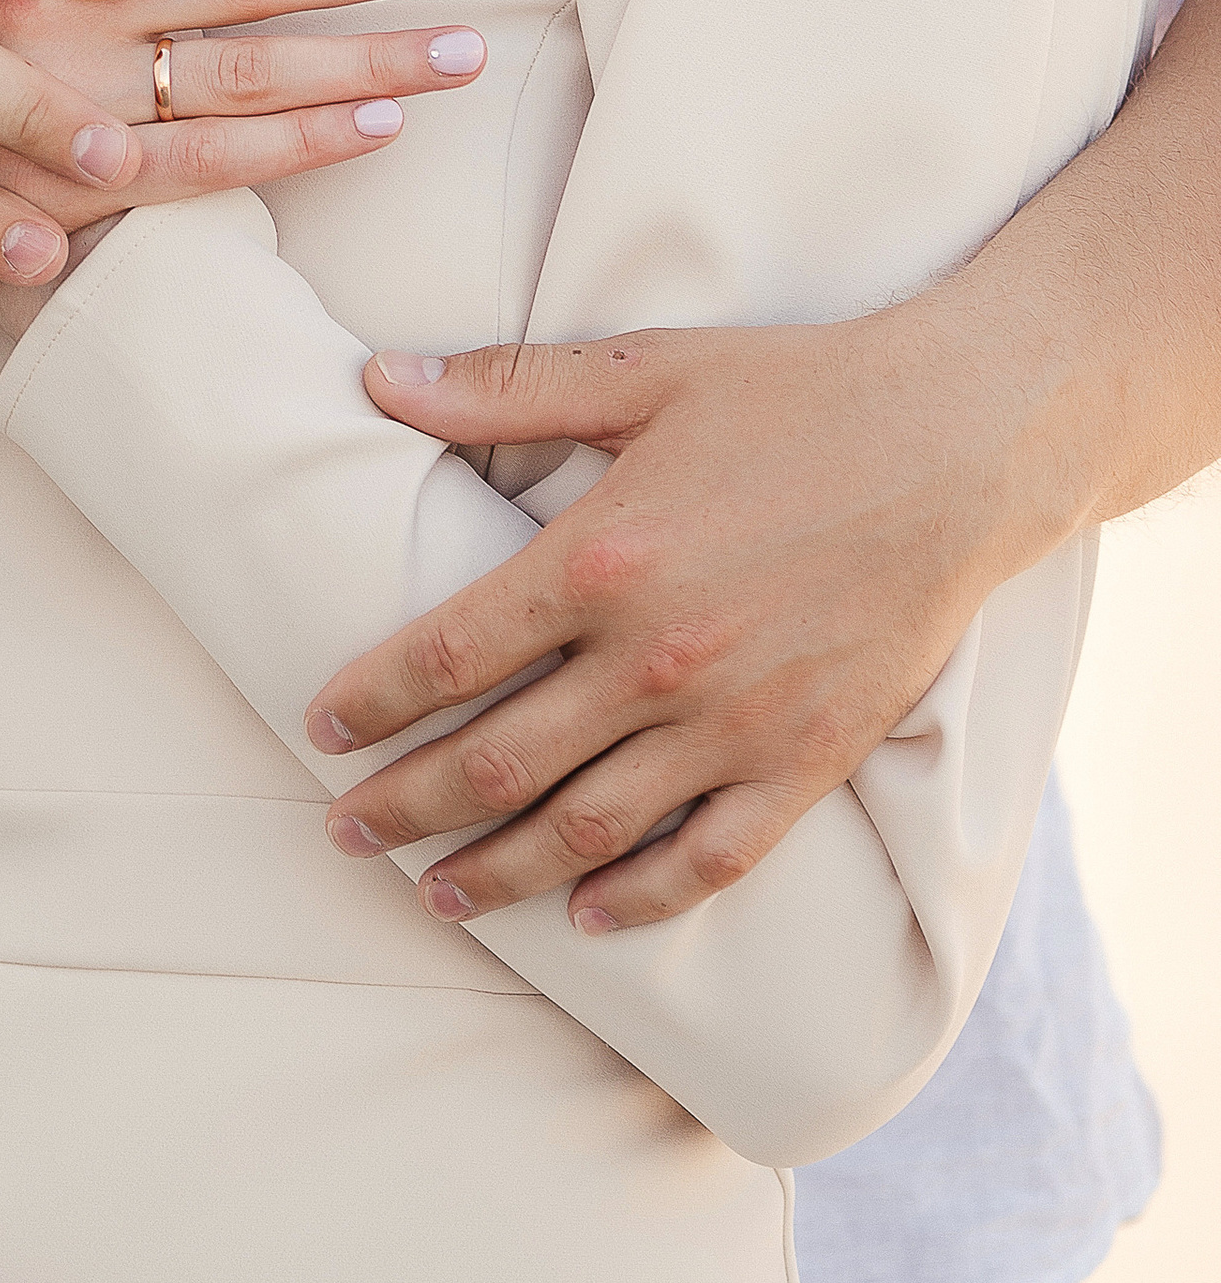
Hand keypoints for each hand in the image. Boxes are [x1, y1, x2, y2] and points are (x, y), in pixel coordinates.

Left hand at [305, 302, 1041, 932]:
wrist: (960, 443)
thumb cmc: (795, 392)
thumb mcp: (642, 368)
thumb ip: (504, 385)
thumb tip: (380, 377)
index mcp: (598, 558)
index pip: (446, 655)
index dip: (370, 701)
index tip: (320, 730)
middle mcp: (654, 657)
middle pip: (496, 762)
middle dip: (406, 807)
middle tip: (345, 834)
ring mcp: (734, 721)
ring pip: (587, 828)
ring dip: (500, 871)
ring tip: (438, 894)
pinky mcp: (808, 760)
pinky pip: (711, 859)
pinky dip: (642, 897)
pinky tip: (590, 914)